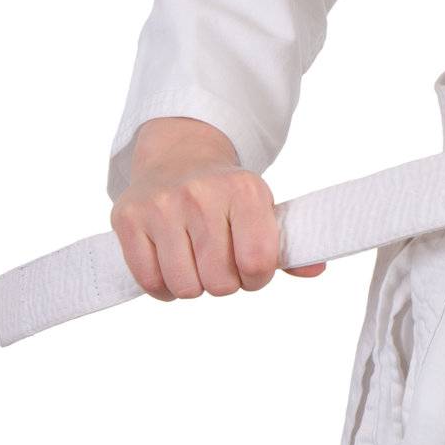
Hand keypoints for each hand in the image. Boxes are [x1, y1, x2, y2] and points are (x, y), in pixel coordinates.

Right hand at [110, 117, 324, 300]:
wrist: (179, 156)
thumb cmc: (227, 195)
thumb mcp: (263, 208)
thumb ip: (288, 245)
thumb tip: (315, 269)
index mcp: (245, 190)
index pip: (257, 262)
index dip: (257, 279)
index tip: (252, 272)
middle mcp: (202, 194)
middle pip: (220, 281)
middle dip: (225, 284)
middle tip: (222, 267)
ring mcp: (162, 205)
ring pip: (184, 286)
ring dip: (194, 288)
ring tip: (197, 267)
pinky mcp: (129, 218)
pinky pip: (149, 281)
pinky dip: (163, 288)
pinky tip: (171, 269)